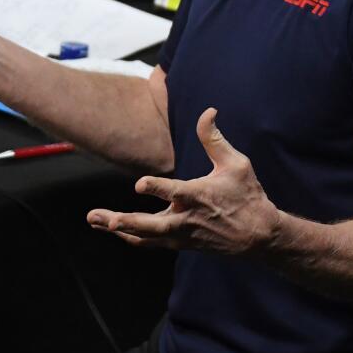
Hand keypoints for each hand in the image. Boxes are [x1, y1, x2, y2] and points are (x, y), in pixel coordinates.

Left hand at [87, 108, 281, 256]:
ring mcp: (182, 234)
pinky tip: (115, 230)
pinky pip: (151, 242)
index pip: (174, 192)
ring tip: (94, 219)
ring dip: (119, 228)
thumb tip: (208, 111)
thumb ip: (214, 138)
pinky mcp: (181, 242)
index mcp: (199, 196)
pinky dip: (133, 237)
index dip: (156, 188)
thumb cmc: (247, 195)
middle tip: (101, 218)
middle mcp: (187, 218)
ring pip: (146, 235)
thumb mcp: (237, 163)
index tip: (139, 184)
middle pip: (151, 224)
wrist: (258, 235)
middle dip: (123, 221)